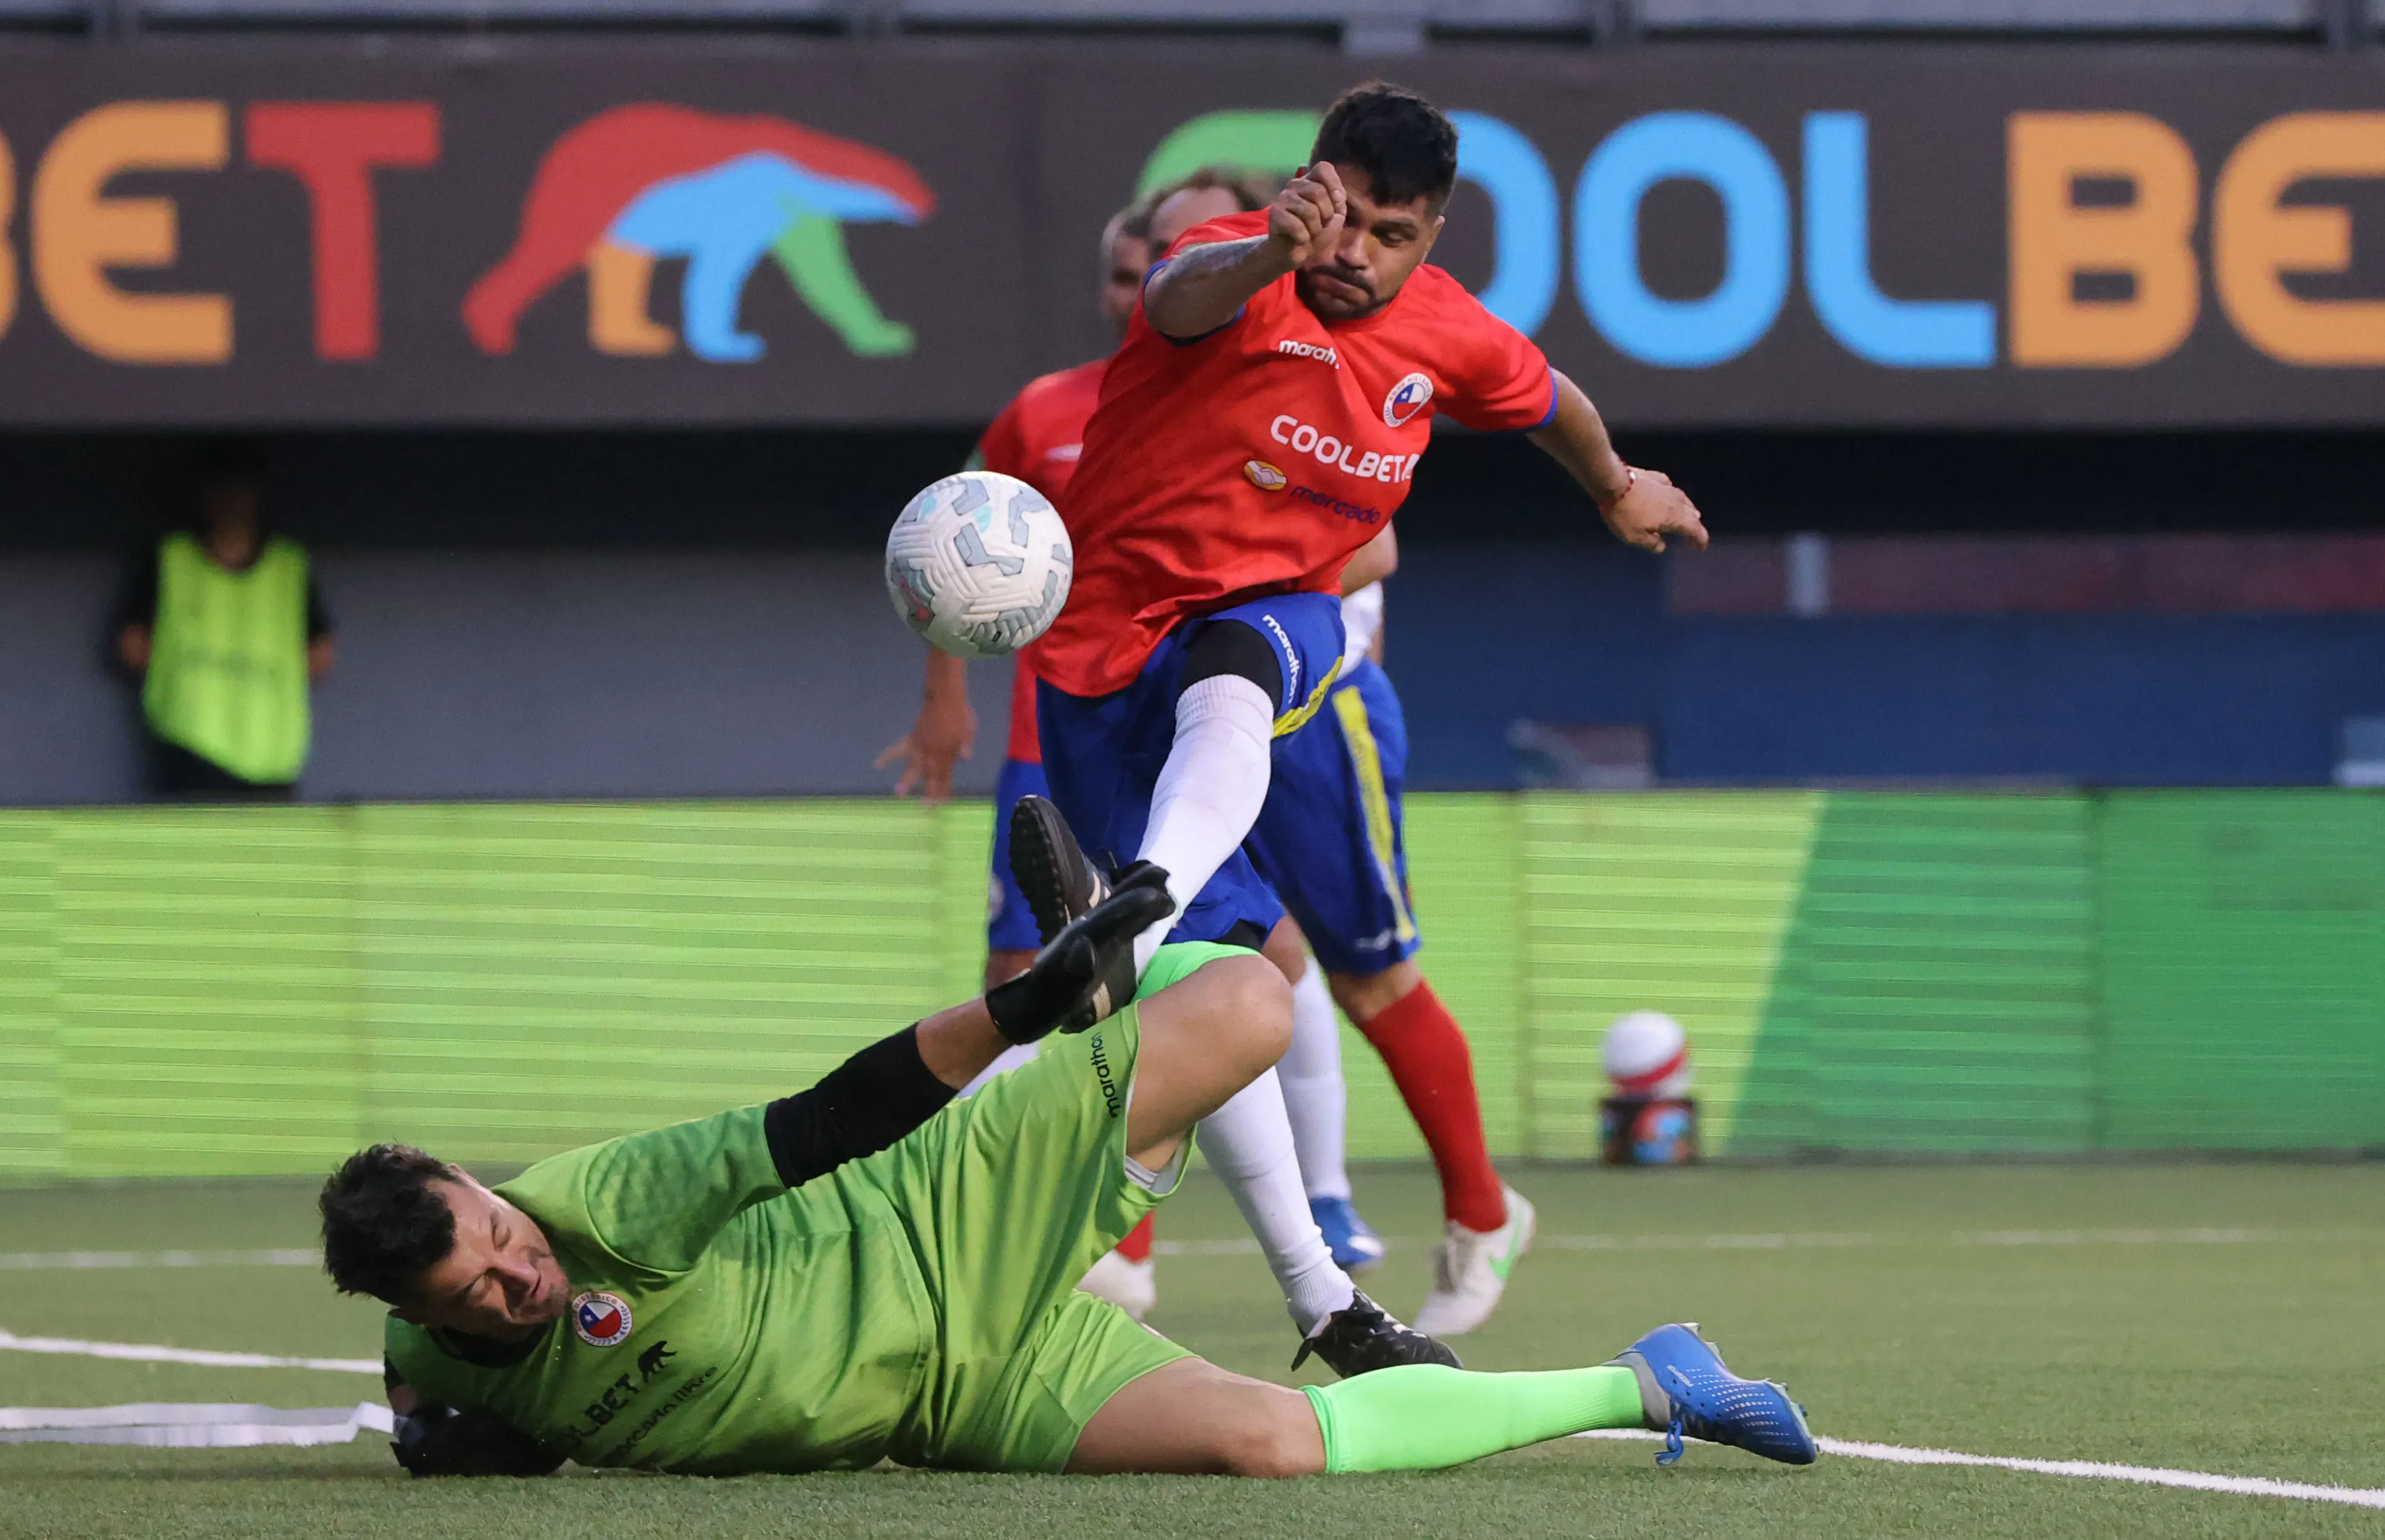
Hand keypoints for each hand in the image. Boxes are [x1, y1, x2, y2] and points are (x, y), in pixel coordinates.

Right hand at [876, 691, 976, 804]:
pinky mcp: (911, 738)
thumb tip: (966, 758)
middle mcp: (932, 753)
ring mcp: (920, 746)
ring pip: (913, 767)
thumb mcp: (969, 730)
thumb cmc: (960, 714)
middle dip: (928, 793)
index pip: (945, 777)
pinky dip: (887, 757)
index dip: (943, 791)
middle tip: (923, 808)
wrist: (944, 698)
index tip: (940, 804)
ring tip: (898, 793)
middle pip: (929, 776)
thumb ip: (966, 745)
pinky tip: (877, 765)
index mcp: (947, 754)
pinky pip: (897, 749)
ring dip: (906, 780)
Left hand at [984, 865, 1173, 1042]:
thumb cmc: (1049, 998)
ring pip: (1121, 912)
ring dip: (1140, 898)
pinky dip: (1139, 918)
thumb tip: (1085, 945)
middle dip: (1138, 889)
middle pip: (1117, 906)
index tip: (1156, 894)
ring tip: (1165, 886)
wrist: (1035, 1003)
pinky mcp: (1101, 945)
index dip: (1131, 905)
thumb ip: (1074, 969)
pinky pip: (1123, 925)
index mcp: (1081, 937)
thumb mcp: (1060, 988)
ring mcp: (1096, 936)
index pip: (1109, 917)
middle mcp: (1089, 930)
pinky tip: (1153, 914)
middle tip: (1164, 873)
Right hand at [1267, 162, 1346, 270]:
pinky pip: (1296, 225)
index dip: (1334, 185)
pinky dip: (1304, 237)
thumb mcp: (1336, 216)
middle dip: (1326, 214)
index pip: (1323, 168)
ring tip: (1311, 233)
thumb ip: (1339, 200)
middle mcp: (1296, 185)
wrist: (1296, 252)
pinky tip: (1300, 239)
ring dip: (1315, 228)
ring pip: (1308, 209)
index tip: (1338, 204)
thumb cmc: (1316, 232)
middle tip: (1321, 225)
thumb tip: (1337, 196)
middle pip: (1318, 191)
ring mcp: (1283, 197)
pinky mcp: (1275, 213)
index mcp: (1311, 181)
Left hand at [1601, 468, 1709, 554]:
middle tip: (1691, 536)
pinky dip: (1673, 495)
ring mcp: (1667, 486)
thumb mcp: (1636, 537)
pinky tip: (1669, 495)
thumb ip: (1652, 543)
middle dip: (1694, 526)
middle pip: (1691, 514)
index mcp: (1675, 517)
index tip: (1700, 547)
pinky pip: (1670, 488)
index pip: (1694, 529)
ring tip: (1688, 515)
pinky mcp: (1656, 477)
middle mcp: (1676, 501)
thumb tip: (1662, 546)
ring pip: (1684, 500)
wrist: (1613, 483)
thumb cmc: (1625, 514)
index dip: (1700, 539)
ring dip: (1687, 510)